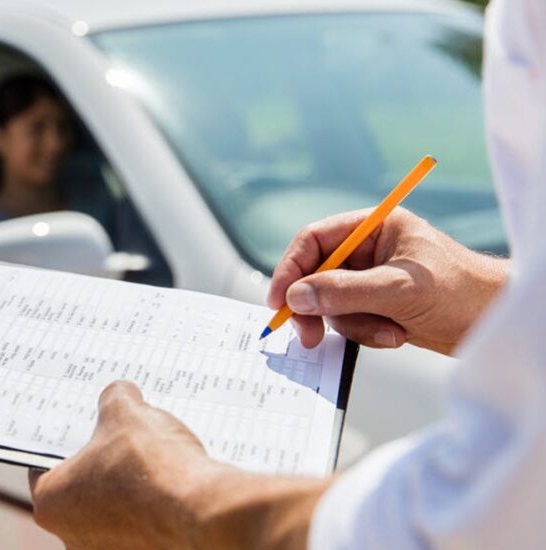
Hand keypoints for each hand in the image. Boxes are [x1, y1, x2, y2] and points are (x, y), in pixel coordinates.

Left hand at [29, 381, 327, 549]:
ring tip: (155, 462)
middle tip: (124, 439)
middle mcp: (71, 537)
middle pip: (80, 489)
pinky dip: (153, 509)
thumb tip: (119, 395)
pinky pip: (142, 527)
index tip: (83, 428)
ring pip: (113, 510)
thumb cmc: (153, 468)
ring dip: (129, 489)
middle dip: (102, 464)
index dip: (66, 440)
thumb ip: (114, 399)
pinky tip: (172, 486)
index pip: (44, 464)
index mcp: (50, 502)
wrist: (205, 512)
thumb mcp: (126, 413)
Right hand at [268, 208, 507, 354]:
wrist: (497, 323)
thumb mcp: (398, 290)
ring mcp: (372, 279)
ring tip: (388, 331)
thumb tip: (297, 296)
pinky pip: (350, 321)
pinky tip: (397, 334)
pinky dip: (367, 333)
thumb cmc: (462, 292)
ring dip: (353, 324)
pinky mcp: (378, 305)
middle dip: (318, 307)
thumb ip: (344, 291)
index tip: (280, 301)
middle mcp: (370, 250)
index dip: (291, 269)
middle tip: (309, 336)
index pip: (315, 240)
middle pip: (316, 275)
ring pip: (332, 303)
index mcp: (375, 227)